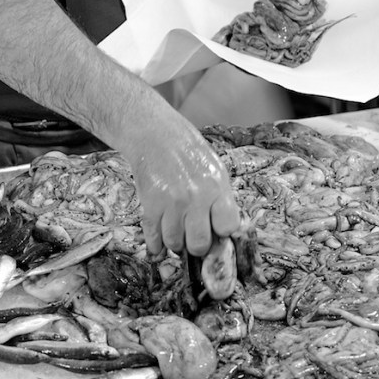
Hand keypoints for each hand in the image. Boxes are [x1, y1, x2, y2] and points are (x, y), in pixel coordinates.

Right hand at [129, 123, 239, 256]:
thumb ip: (219, 198)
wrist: (154, 133)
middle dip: (197, 245)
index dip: (222, 232)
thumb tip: (221, 232)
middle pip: (200, 243)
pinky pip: (153, 237)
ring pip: (175, 243)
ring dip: (175, 242)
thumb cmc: (187, 150)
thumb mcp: (214, 169)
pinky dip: (156, 245)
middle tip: (193, 237)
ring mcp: (172, 202)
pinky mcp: (150, 204)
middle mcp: (196, 197)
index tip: (215, 228)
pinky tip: (159, 244)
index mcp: (216, 186)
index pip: (228, 227)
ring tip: (176, 232)